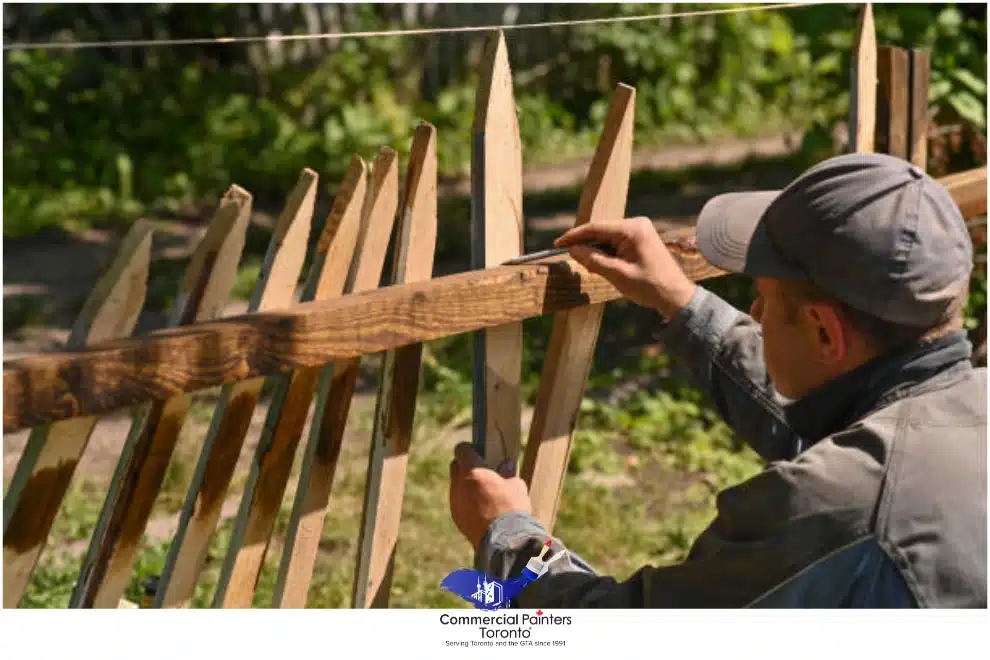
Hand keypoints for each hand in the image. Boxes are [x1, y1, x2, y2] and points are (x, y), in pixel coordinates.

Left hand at [449, 442, 531, 549]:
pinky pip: (458, 502)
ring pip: (456, 485)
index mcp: (473, 471)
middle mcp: (459, 484)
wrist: (503, 541)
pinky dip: (466, 500)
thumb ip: (508, 473)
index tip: (478, 451)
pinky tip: (481, 508)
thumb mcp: (516, 486)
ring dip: (466, 484)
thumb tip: (506, 464)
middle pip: (455, 466)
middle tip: (481, 470)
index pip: (461, 450)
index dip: (469, 448)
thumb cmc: (511, 509)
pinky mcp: (456, 516)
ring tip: (483, 492)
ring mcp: (455, 501)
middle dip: (465, 465)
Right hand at [554, 217, 696, 318]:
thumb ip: (593, 260)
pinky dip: (606, 253)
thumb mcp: (617, 274)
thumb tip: (573, 250)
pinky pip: (616, 243)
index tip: (557, 244)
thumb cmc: (650, 286)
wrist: (676, 296)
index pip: (595, 228)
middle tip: (570, 258)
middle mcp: (636, 224)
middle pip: (600, 231)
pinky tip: (600, 265)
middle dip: (585, 245)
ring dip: (595, 251)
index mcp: (632, 229)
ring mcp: (639, 231)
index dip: (574, 236)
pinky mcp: (640, 240)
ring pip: (607, 238)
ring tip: (588, 266)